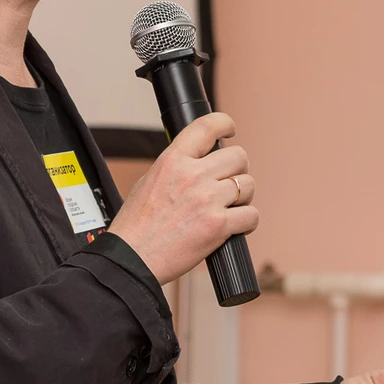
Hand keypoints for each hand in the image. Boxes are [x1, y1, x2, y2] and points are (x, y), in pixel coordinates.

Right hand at [106, 113, 257, 284]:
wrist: (132, 259)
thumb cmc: (136, 227)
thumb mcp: (149, 181)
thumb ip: (176, 167)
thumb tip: (199, 162)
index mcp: (172, 161)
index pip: (206, 126)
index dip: (224, 123)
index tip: (230, 129)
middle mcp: (192, 175)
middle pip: (238, 156)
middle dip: (237, 170)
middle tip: (228, 183)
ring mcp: (208, 200)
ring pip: (248, 185)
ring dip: (243, 197)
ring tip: (228, 208)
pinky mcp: (219, 225)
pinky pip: (251, 215)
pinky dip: (247, 222)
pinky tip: (234, 227)